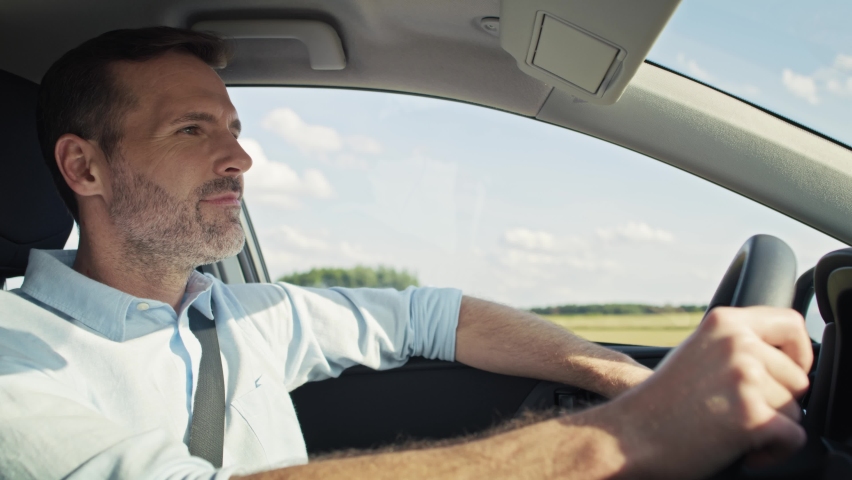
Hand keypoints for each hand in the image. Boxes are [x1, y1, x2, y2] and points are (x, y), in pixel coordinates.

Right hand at [602, 307, 812, 478]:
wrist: (627, 436)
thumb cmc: (660, 403)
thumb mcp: (695, 351)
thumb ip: (734, 344)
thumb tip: (782, 356)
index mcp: (724, 323)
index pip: (791, 323)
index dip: (798, 353)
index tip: (786, 373)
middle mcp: (737, 344)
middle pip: (798, 378)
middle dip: (777, 402)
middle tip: (738, 413)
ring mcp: (744, 378)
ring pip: (795, 410)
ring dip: (771, 428)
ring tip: (732, 429)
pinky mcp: (751, 415)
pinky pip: (793, 438)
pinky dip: (772, 452)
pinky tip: (742, 450)